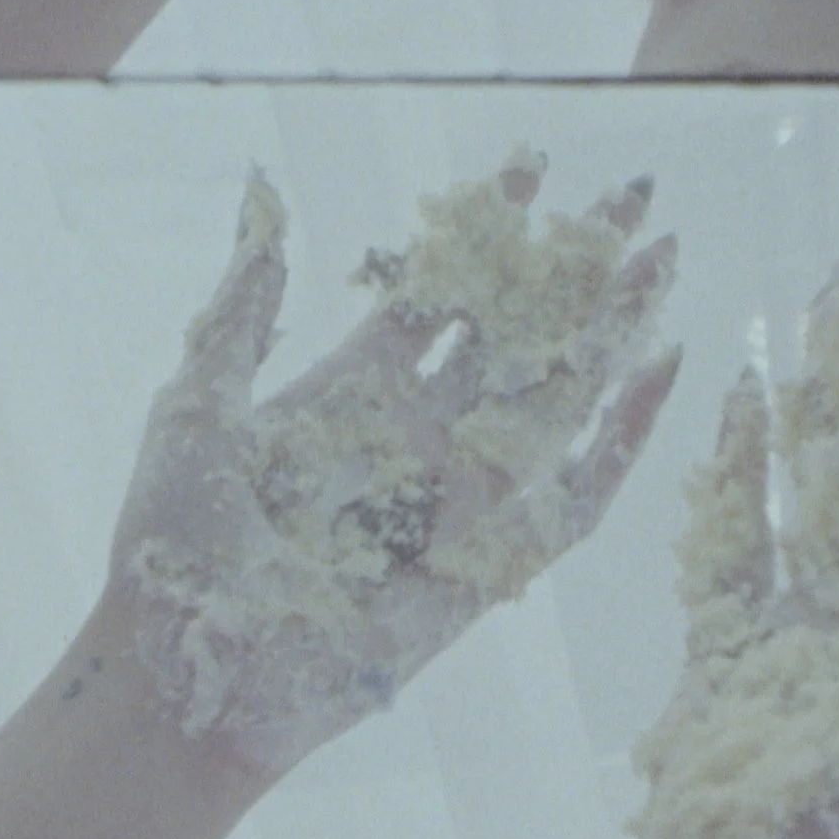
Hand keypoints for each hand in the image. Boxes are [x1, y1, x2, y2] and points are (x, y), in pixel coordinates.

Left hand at [108, 150, 683, 776]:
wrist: (192, 670)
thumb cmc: (177, 546)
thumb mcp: (196, 407)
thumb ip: (243, 314)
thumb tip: (266, 212)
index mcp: (350, 392)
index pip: (439, 293)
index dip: (486, 232)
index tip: (533, 168)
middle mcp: (417, 435)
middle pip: (513, 331)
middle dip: (572, 265)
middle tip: (632, 197)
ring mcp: (459, 495)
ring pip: (556, 394)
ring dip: (611, 326)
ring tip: (660, 258)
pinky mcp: (492, 560)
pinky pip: (575, 495)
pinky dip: (623, 438)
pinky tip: (659, 370)